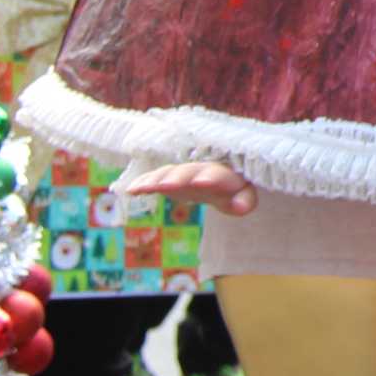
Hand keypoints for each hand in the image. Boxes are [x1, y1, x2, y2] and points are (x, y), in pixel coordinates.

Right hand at [117, 161, 258, 212]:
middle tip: (167, 186)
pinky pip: (154, 178)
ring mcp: (181, 173)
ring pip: (169, 173)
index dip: (210, 177)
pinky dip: (143, 183)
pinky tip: (131, 190)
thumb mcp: (243, 196)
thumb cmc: (232, 188)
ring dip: (157, 179)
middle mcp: (199, 169)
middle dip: (178, 178)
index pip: (217, 173)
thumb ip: (244, 200)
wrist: (218, 178)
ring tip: (144, 188)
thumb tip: (241, 206)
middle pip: (188, 172)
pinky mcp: (167, 179)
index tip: (202, 182)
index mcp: (221, 173)